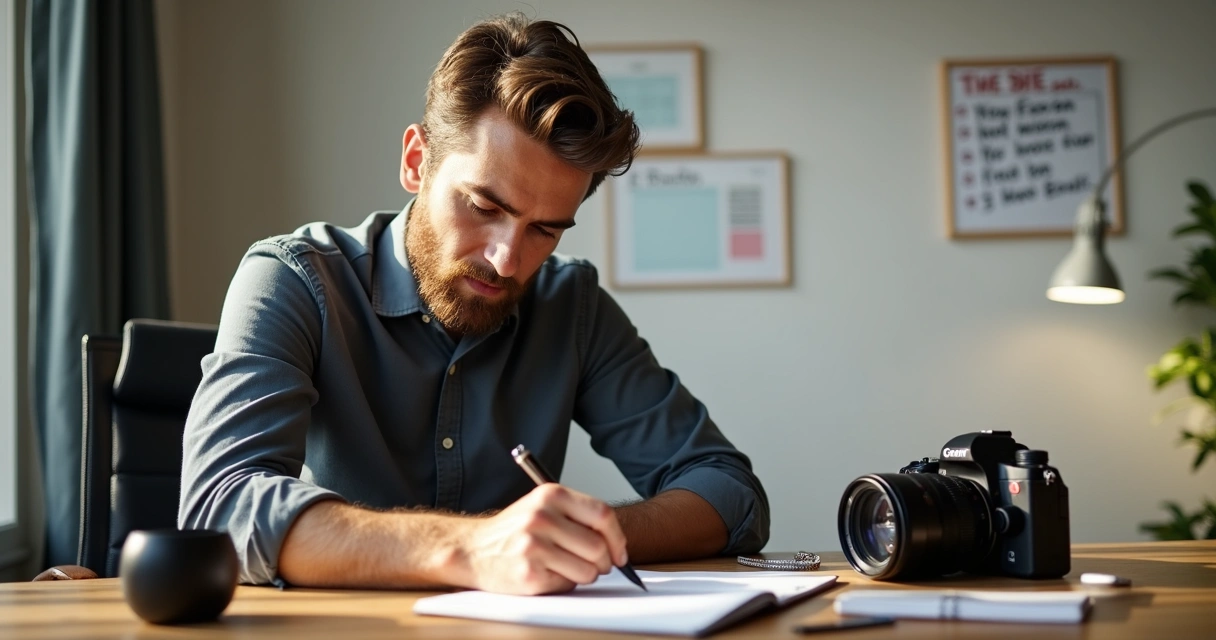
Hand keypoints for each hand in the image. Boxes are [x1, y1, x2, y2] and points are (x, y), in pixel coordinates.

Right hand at [458, 484, 628, 594]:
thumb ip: (578, 516)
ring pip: (588, 570)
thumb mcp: (543, 507)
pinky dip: (565, 584)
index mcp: (551, 494)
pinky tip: (548, 574)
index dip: (617, 538)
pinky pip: (567, 585)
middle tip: (597, 566)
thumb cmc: (514, 530)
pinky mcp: (528, 573)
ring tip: (568, 568)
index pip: (602, 515)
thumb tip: (617, 543)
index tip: (620, 553)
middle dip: (604, 562)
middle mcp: (542, 517)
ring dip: (585, 575)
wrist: (473, 549)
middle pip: (598, 546)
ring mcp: (534, 545)